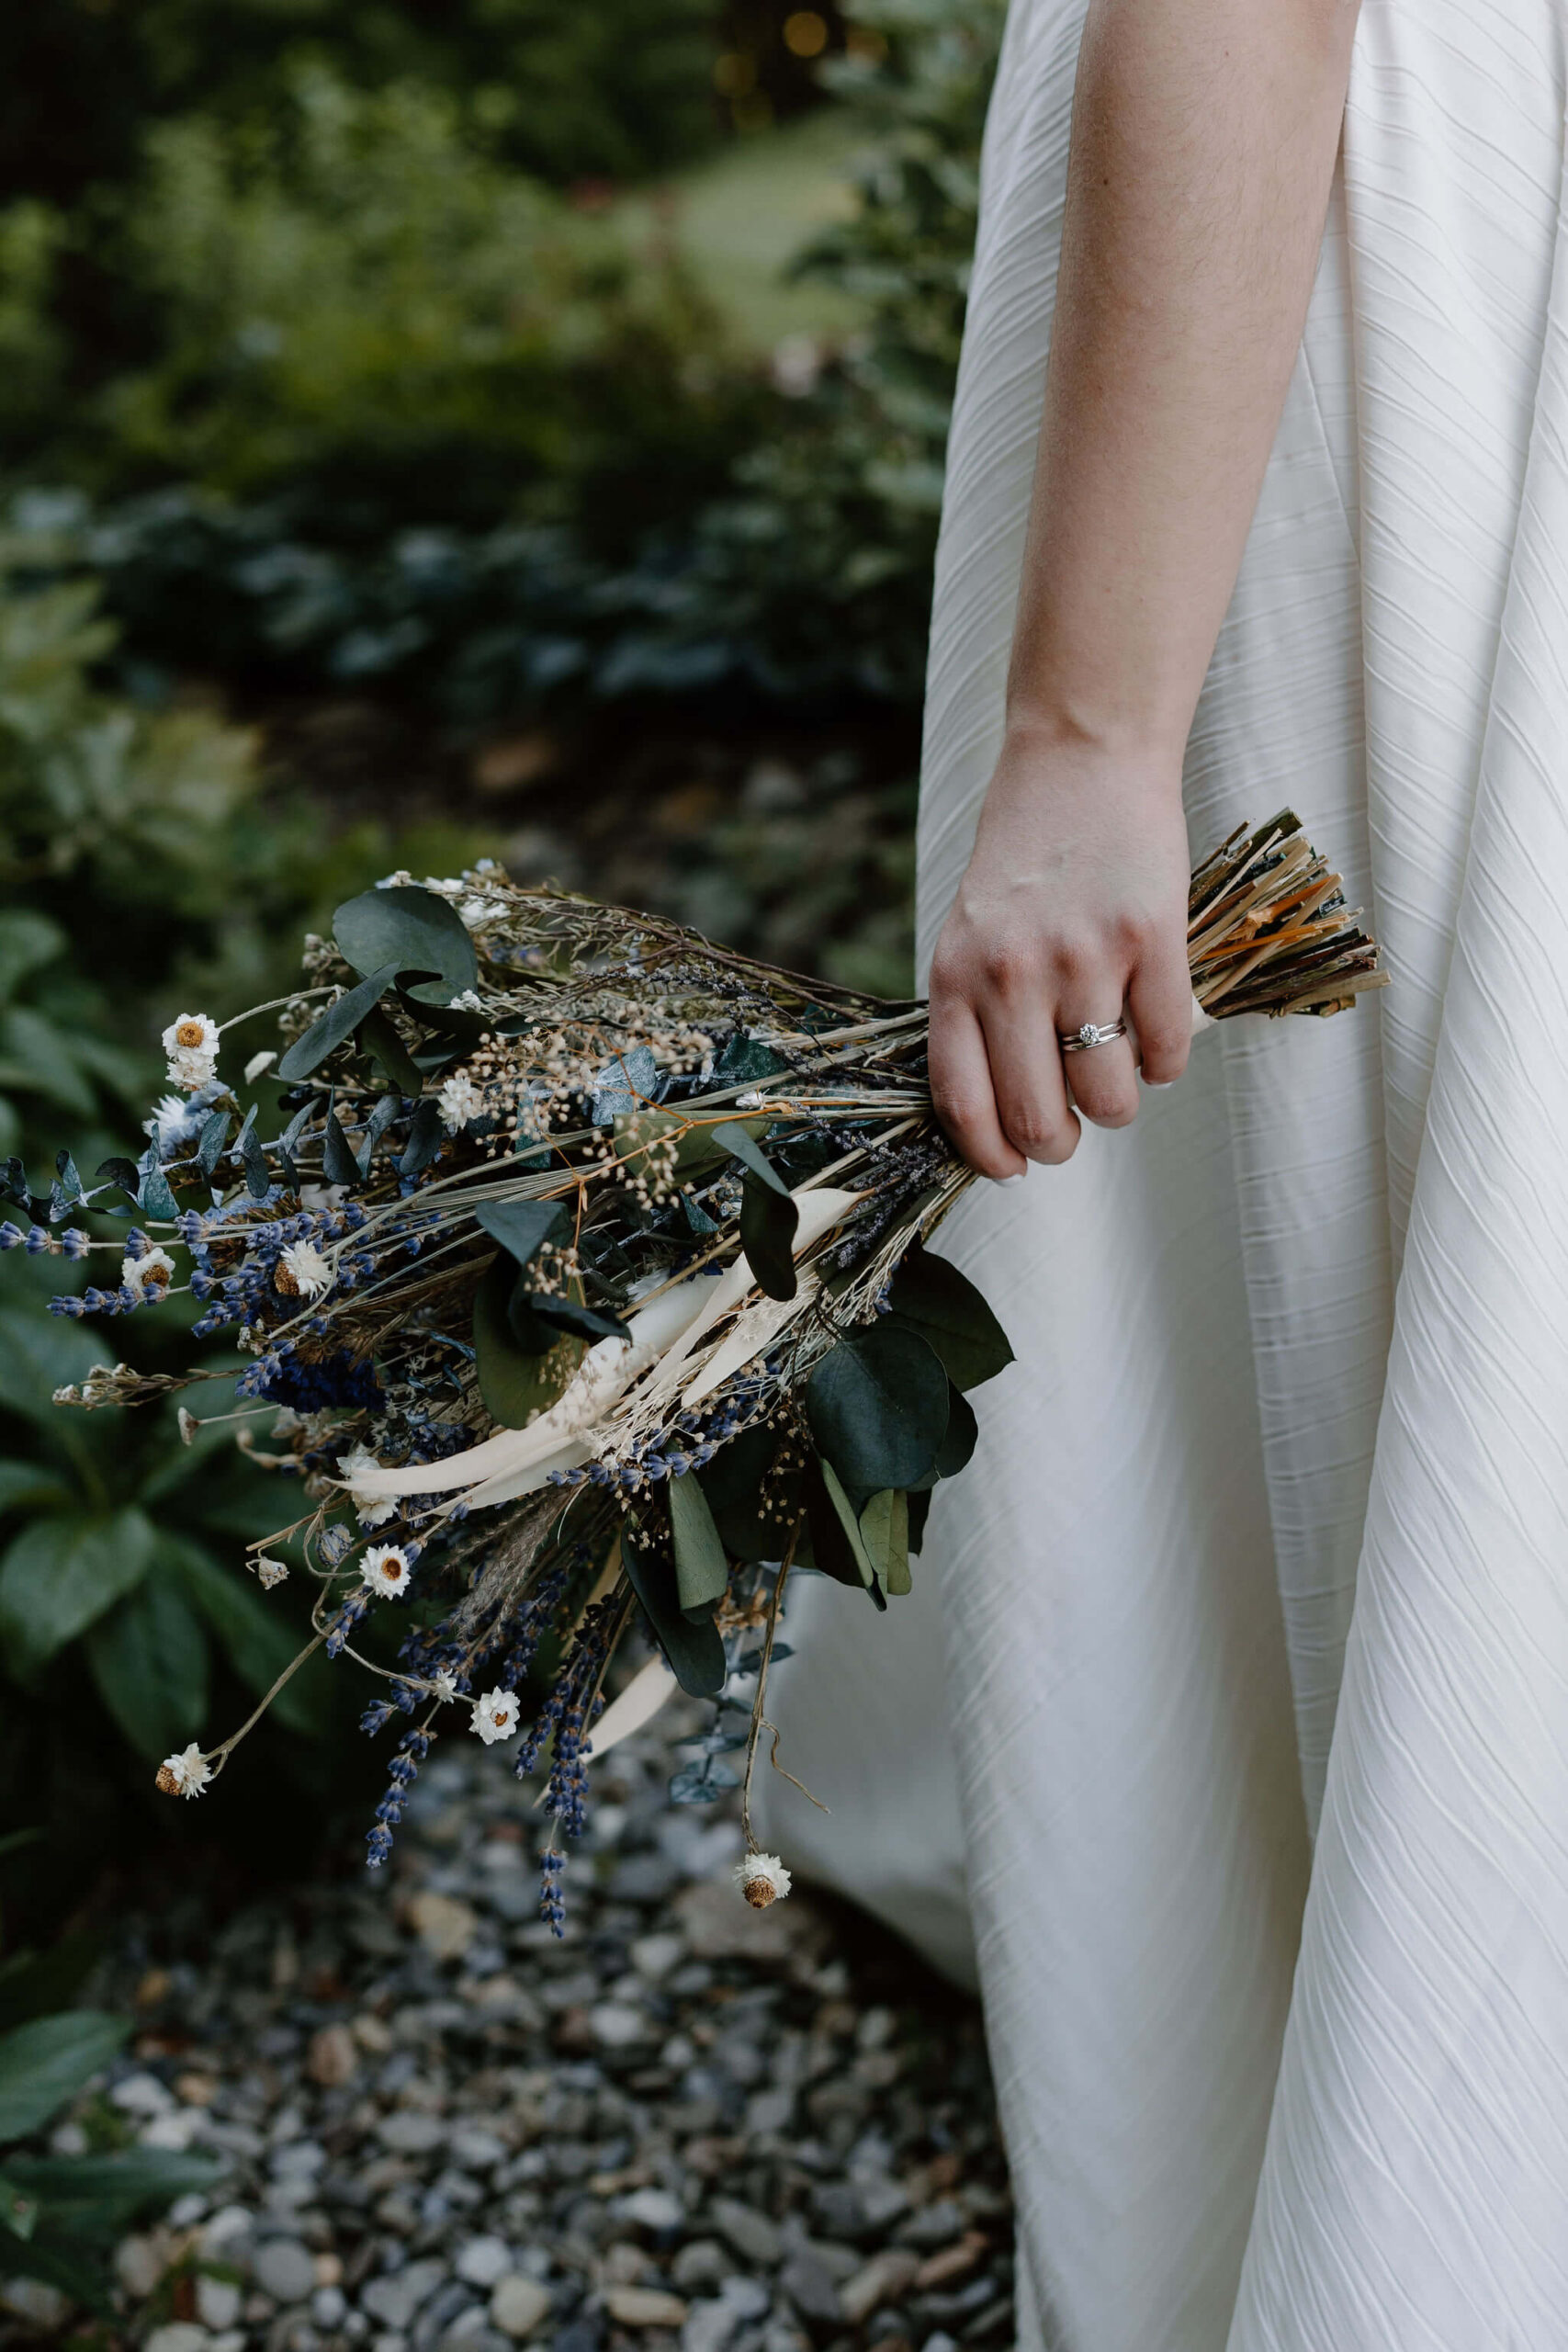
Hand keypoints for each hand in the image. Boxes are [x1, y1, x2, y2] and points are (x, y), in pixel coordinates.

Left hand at [927, 725, 1192, 1177]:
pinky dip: (1166, 1063)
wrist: (1081, 760)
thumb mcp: (970, 934)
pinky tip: (1154, 1031)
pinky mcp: (1153, 938)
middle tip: (1075, 1125)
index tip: (1013, 1168)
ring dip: (1120, 1103)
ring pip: (1111, 1097)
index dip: (992, 1155)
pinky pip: (1168, 1052)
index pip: (963, 1104)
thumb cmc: (1024, 860)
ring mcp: (1085, 956)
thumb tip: (1002, 1121)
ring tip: (1117, 1066)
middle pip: (1040, 1119)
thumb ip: (976, 1014)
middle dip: (1061, 1144)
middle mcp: (1014, 973)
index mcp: (957, 976)